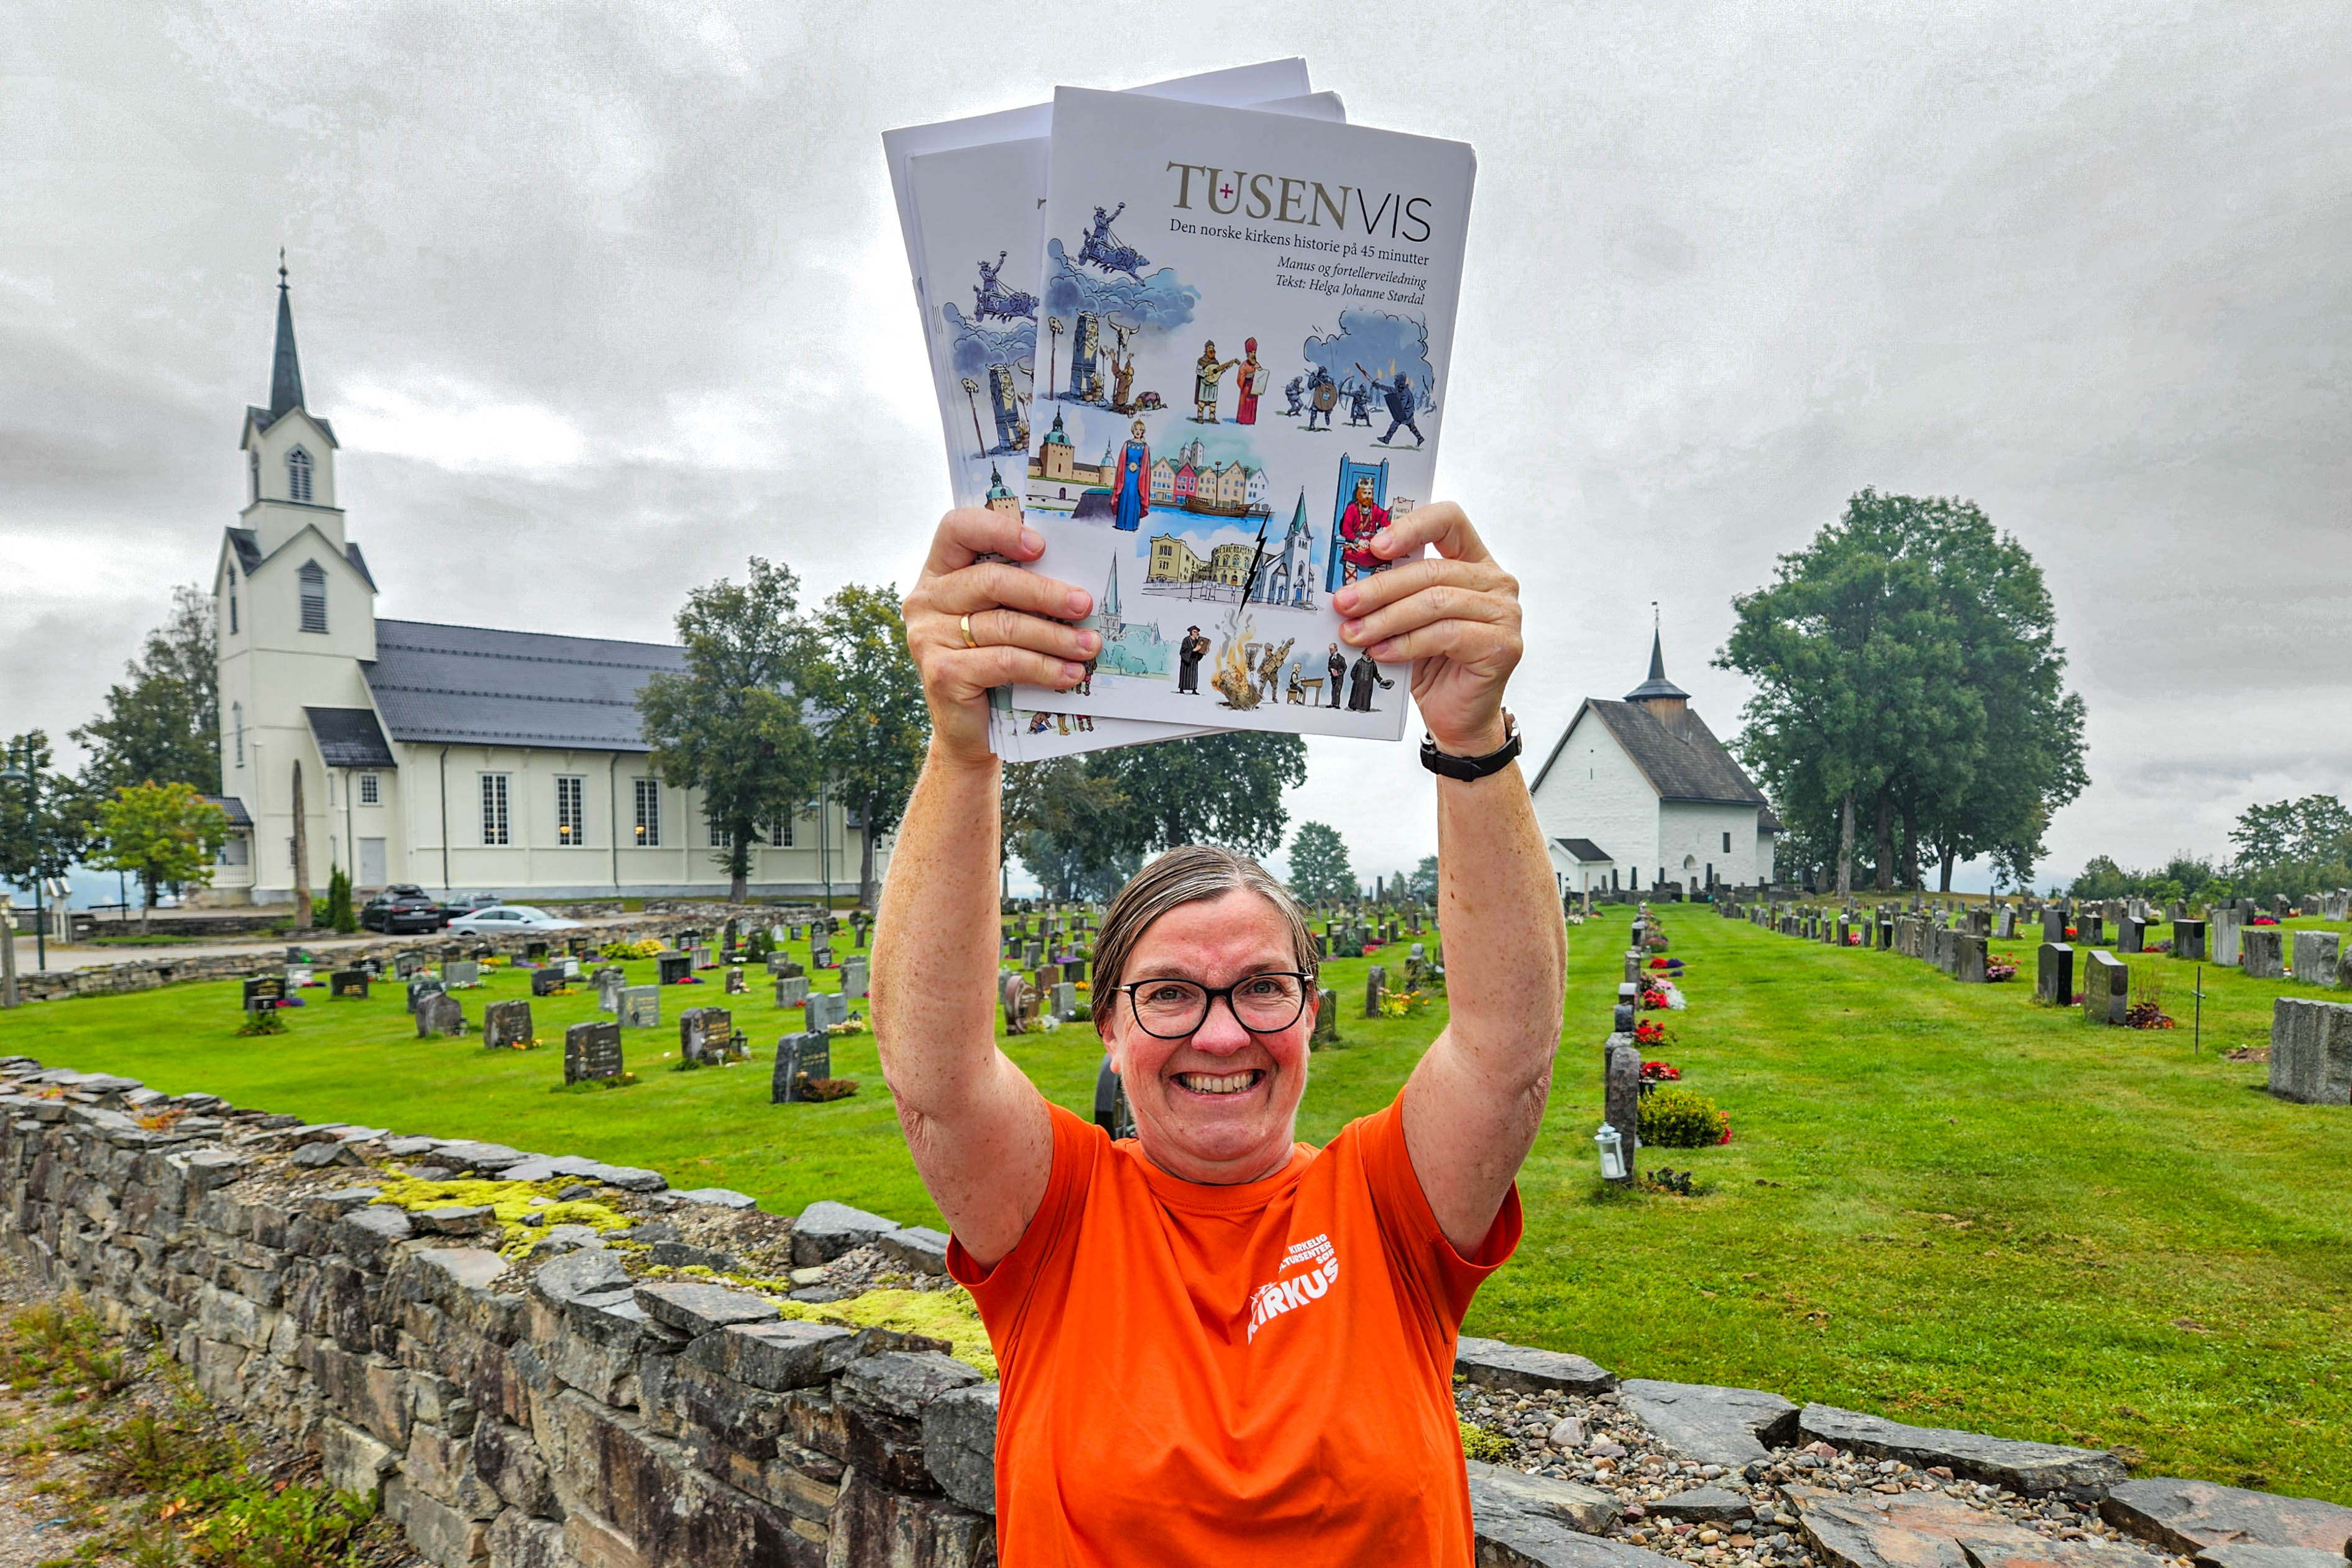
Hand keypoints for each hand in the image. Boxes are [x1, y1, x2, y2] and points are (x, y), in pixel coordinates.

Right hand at [901, 507, 1098, 765]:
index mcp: (939, 574)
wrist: (970, 730)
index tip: (1040, 547)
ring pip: (1004, 625)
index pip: (956, 529)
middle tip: (1084, 605)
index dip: (997, 530)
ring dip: (1055, 636)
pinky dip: (1044, 667)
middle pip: (990, 580)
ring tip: (1088, 646)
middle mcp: (926, 600)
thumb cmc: (991, 665)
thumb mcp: (1000, 619)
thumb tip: (1075, 583)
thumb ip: (1018, 594)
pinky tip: (1069, 674)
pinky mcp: (942, 673)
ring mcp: (928, 637)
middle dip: (1045, 593)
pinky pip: (1004, 662)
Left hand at [1330, 503, 1520, 754]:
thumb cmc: (1431, 663)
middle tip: (1344, 603)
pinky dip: (1406, 644)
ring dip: (1386, 619)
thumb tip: (1347, 584)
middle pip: (1432, 570)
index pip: (1449, 520)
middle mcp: (1496, 582)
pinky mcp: (1503, 646)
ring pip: (1435, 602)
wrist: (1457, 717)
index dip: (1410, 527)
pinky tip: (1381, 653)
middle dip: (1380, 588)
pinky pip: (1445, 635)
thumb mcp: (1408, 619)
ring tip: (1354, 633)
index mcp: (1475, 562)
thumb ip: (1394, 594)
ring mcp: (1505, 613)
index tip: (1373, 547)